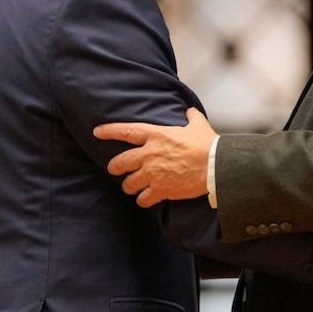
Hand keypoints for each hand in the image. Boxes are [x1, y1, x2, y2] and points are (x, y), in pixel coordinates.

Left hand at [93, 108, 216, 207]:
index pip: (126, 131)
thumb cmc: (207, 144)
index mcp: (156, 135)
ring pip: (129, 184)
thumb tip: (189, 111)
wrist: (215, 166)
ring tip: (133, 187)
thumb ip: (190, 117)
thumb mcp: (198, 125)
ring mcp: (153, 173)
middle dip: (114, 167)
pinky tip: (146, 199)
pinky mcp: (161, 189)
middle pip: (120, 163)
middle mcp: (149, 154)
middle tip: (115, 169)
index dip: (109, 131)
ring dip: (130, 186)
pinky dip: (143, 199)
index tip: (97, 132)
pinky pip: (143, 198)